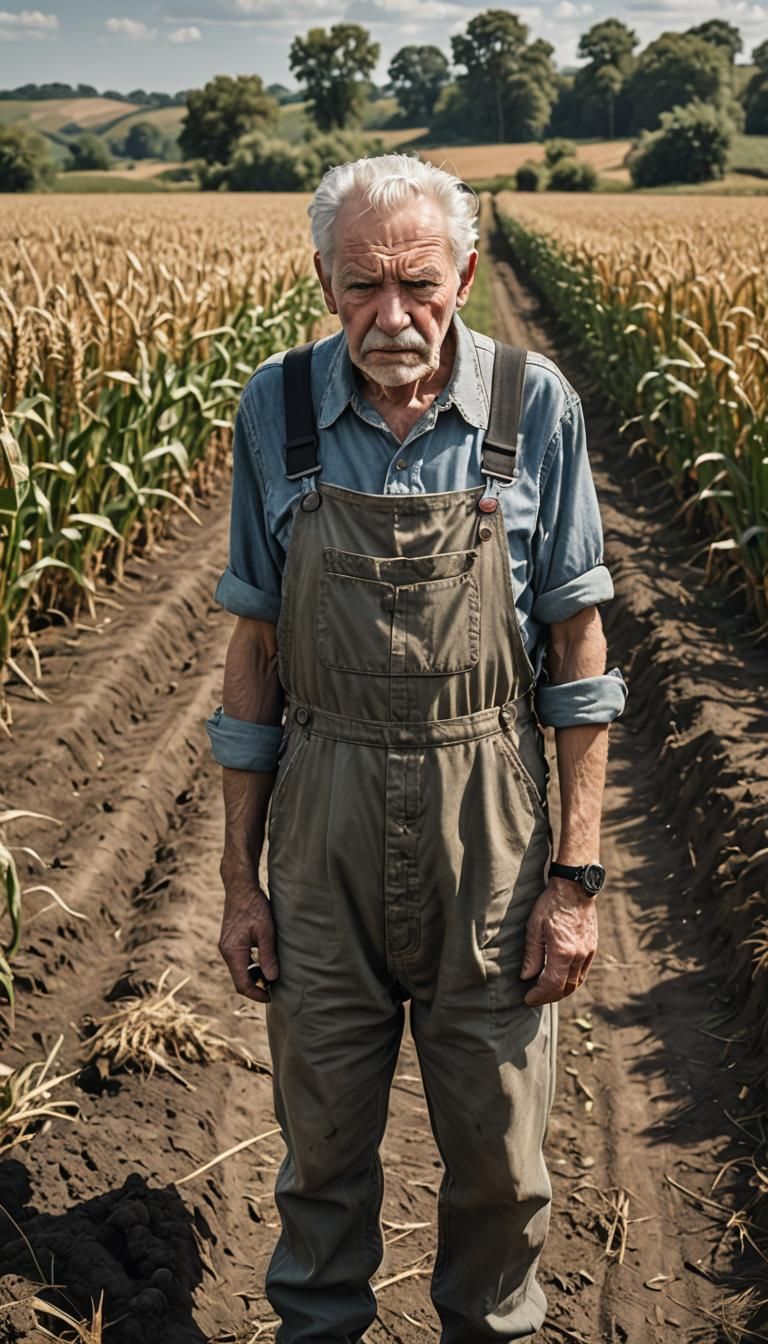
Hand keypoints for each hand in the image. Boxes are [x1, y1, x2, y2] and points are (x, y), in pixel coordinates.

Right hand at [218, 861, 278, 1003]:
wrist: (241, 887)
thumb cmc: (254, 906)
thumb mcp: (266, 931)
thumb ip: (268, 956)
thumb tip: (272, 978)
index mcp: (233, 952)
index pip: (242, 984)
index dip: (257, 994)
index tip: (272, 997)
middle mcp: (226, 952)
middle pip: (239, 980)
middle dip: (256, 986)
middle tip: (275, 986)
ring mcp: (227, 947)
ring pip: (239, 971)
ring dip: (254, 975)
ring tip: (272, 972)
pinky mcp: (230, 941)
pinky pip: (239, 961)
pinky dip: (251, 965)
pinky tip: (264, 960)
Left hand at [520, 877, 597, 1006]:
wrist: (575, 888)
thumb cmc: (551, 904)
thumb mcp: (534, 927)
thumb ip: (531, 955)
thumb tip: (526, 976)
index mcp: (563, 952)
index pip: (551, 984)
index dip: (539, 995)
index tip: (528, 998)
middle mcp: (579, 955)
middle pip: (565, 988)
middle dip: (548, 997)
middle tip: (534, 998)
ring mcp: (588, 952)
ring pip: (576, 983)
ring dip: (561, 991)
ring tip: (546, 992)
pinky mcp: (592, 947)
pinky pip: (583, 973)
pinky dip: (572, 982)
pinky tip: (561, 980)